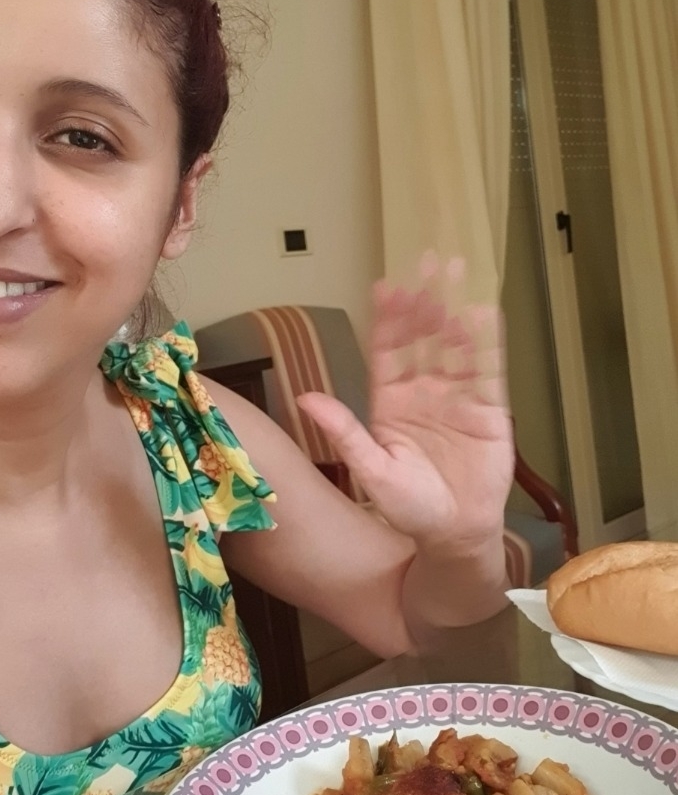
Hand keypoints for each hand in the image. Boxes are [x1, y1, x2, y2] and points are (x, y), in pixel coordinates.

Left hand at [297, 255, 513, 548]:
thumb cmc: (409, 506)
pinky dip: (488, 341)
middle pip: (424, 338)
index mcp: (391, 402)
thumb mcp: (371, 470)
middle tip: (428, 262)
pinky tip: (487, 311)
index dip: (388, 319)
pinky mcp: (489, 409)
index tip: (387, 286)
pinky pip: (488, 370)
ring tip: (458, 274)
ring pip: (456, 345)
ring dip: (457, 310)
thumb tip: (305, 398)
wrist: (455, 532)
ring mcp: (458, 397)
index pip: (388, 352)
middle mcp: (423, 392)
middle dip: (425, 301)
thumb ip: (344, 432)